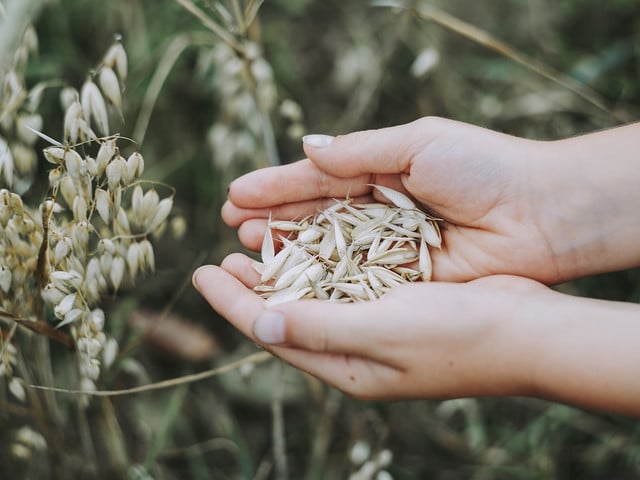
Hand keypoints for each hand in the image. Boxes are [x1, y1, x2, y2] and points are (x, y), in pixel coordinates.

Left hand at [194, 253, 544, 398]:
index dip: (231, 303)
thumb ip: (319, 328)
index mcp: (346, 366)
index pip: (272, 332)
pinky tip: (308, 241)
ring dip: (282, 269)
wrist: (527, 331)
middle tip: (219, 257)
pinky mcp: (397, 302)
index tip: (199, 273)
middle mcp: (355, 349)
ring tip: (252, 244)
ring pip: (313, 295)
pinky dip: (320, 260)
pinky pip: (344, 281)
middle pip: (287, 314)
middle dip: (250, 287)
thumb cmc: (457, 336)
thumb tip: (258, 322)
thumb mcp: (382, 332)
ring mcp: (376, 325)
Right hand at [223, 117, 562, 282]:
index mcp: (380, 171)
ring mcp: (388, 248)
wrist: (540, 214)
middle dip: (273, 220)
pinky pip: (353, 280)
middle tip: (232, 226)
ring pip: (326, 251)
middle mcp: (378, 212)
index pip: (317, 179)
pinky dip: (320, 280)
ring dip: (287, 250)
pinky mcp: (402, 280)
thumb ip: (359, 151)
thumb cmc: (482, 168)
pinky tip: (288, 280)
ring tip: (245, 251)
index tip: (236, 195)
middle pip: (314, 217)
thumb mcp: (418, 143)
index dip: (276, 187)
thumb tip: (307, 147)